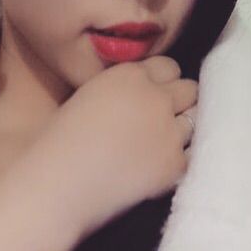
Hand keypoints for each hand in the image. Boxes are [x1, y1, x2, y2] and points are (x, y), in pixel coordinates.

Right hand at [28, 55, 197, 239]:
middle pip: (189, 90)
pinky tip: (152, 171)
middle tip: (159, 123)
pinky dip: (175, 163)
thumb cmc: (58, 143)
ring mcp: (169, 130)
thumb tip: (145, 95)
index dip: (161, 83)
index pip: (168, 67)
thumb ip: (123, 90)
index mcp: (130, 74)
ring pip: (193, 122)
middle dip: (178, 103)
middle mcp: (156, 96)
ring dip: (178, 132)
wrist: (57, 184)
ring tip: (153, 149)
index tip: (152, 98)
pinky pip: (188, 157)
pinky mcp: (175, 164)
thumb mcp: (90, 96)